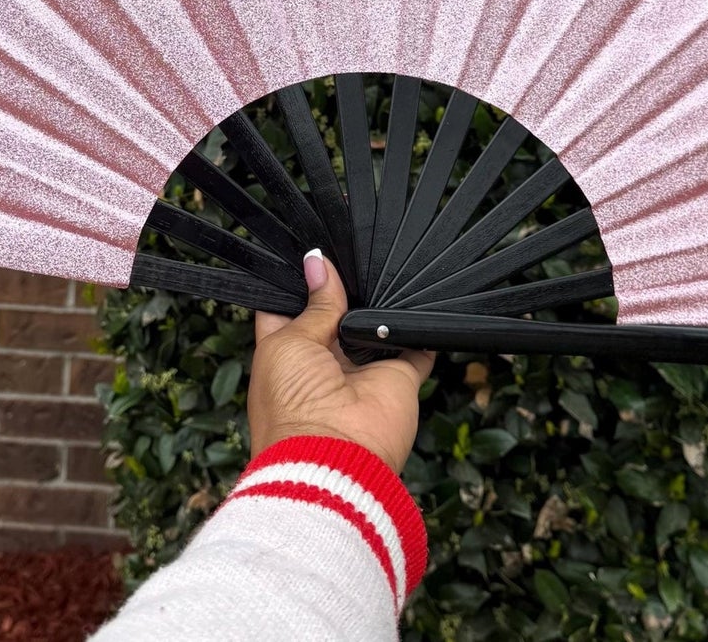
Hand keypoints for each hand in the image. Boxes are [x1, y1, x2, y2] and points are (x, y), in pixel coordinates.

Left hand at [250, 250, 434, 474]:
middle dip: (344, 285)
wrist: (332, 461)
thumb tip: (318, 263)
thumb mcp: (289, 342)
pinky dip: (420, 327)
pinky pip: (416, 345)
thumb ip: (314, 304)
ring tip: (384, 264)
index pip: (290, 307)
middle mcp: (325, 359)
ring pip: (375, 324)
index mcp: (287, 351)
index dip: (300, 280)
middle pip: (337, 311)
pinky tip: (419, 298)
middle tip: (354, 247)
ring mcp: (363, 369)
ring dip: (380, 302)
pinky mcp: (398, 378)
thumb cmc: (291, 408)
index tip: (312, 250)